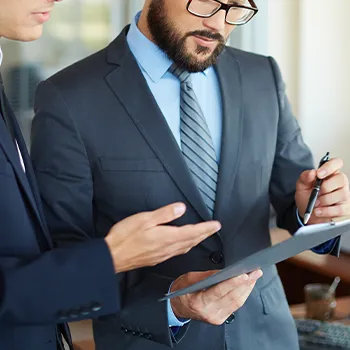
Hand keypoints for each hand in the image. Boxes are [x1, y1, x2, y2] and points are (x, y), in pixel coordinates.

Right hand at [104, 203, 220, 271]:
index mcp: (167, 237)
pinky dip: (186, 246)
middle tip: (215, 229)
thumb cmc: (125, 237)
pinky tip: (184, 245)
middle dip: (205, 234)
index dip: (206, 228)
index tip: (216, 225)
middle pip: (192, 241)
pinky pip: (177, 252)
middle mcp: (168, 248)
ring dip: (197, 241)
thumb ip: (165, 214)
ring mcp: (163, 255)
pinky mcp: (157, 258)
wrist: (112, 257)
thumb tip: (181, 208)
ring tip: (203, 235)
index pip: (192, 232)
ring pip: (185, 247)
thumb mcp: (144, 219)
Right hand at [170, 269, 262, 324]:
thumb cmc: (182, 291)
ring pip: (236, 303)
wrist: (177, 306)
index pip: (219, 291)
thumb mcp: (189, 278)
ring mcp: (216, 317)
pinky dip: (242, 295)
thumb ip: (207, 275)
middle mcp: (209, 312)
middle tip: (255, 272)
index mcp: (199, 301)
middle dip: (246, 284)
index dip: (233, 283)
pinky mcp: (220, 319)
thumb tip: (224, 271)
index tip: (244, 275)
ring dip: (247, 289)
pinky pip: (235, 306)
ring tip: (254, 277)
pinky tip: (247, 286)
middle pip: (232, 298)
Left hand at [296, 157, 349, 224]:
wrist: (308, 215)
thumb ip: (305, 177)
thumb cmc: (307, 198)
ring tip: (316, 204)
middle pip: (340, 178)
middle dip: (324, 188)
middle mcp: (340, 182)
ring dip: (323, 201)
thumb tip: (312, 172)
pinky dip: (325, 211)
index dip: (329, 167)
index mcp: (330, 173)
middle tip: (316, 194)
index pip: (337, 162)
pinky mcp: (345, 208)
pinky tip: (318, 211)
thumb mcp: (301, 186)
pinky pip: (339, 209)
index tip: (319, 174)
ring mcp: (344, 195)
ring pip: (340, 194)